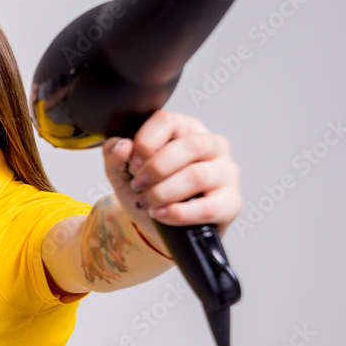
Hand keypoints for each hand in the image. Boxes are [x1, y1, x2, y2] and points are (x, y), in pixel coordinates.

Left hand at [102, 110, 241, 237]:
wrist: (156, 225)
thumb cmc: (145, 189)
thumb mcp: (122, 171)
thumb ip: (114, 154)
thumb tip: (123, 145)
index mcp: (185, 129)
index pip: (168, 121)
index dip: (146, 142)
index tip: (132, 163)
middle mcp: (211, 145)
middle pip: (190, 145)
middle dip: (156, 168)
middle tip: (138, 184)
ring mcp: (225, 173)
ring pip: (198, 176)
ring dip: (164, 192)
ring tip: (147, 203)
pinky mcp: (230, 202)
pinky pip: (208, 207)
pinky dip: (178, 213)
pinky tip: (162, 214)